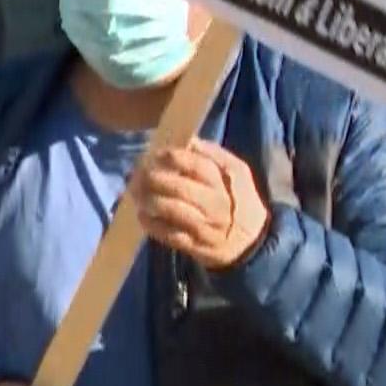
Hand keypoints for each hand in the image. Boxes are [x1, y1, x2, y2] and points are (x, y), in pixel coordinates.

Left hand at [132, 140, 269, 270]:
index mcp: (225, 183)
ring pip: (172, 211)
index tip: (156, 154)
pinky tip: (142, 214)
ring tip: (136, 192)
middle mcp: (215, 205)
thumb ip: (215, 155)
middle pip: (180, 188)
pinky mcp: (195, 246)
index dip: (173, 158)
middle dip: (154, 178)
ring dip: (149, 200)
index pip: (197, 166)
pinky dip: (152, 224)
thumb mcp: (237, 173)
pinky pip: (169, 235)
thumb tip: (190, 140)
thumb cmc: (238, 200)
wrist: (250, 242)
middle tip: (138, 173)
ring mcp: (204, 227)